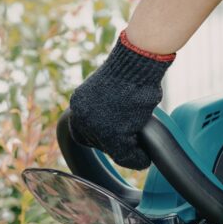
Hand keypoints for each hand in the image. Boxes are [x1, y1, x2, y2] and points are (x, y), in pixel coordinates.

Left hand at [69, 31, 174, 169]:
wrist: (137, 64)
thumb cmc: (130, 71)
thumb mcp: (108, 88)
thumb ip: (104, 105)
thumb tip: (115, 118)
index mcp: (78, 104)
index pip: (80, 131)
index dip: (96, 137)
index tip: (109, 139)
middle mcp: (82, 116)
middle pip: (95, 142)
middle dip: (112, 144)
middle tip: (130, 143)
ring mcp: (95, 126)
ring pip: (112, 150)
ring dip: (127, 153)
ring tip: (139, 154)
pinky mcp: (112, 135)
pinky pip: (125, 155)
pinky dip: (137, 159)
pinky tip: (144, 158)